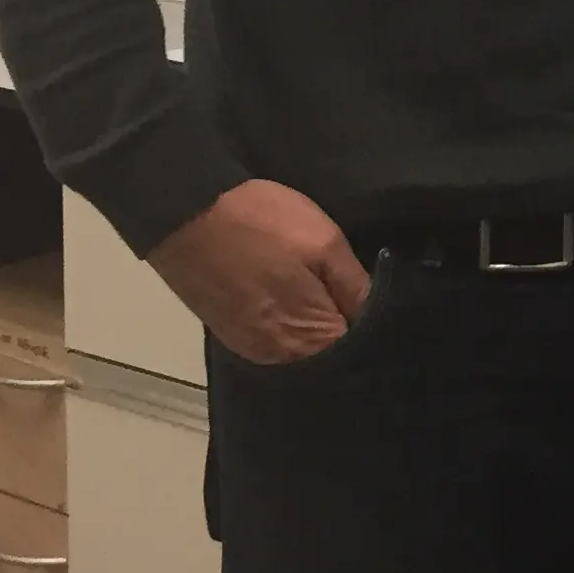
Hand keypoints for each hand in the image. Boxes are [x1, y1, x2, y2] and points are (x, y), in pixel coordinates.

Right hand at [148, 179, 371, 365]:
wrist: (184, 212)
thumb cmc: (262, 223)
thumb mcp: (325, 243)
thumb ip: (357, 287)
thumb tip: (380, 316)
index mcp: (308, 342)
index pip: (359, 354)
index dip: (378, 330)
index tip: (389, 306)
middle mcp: (279, 360)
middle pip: (329, 357)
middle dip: (348, 331)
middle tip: (360, 295)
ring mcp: (251, 349)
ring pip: (302, 350)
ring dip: (319, 327)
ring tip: (331, 295)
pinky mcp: (232, 334)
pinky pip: (276, 340)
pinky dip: (292, 324)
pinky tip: (299, 298)